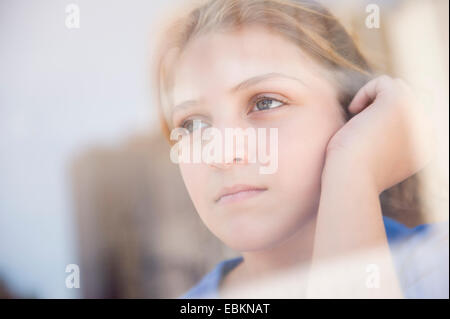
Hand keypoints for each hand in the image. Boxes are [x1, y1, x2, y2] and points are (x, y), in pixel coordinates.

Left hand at [325, 75, 436, 193]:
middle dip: (381, 106)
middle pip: (407, 100)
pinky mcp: (399, 102)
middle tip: (359, 124)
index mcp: (425, 147)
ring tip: (356, 117)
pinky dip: (365, 92)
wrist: (352, 179)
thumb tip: (376, 124)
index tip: (365, 133)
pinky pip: (383, 82)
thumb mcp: (373, 161)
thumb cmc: (353, 174)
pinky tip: (353, 111)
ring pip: (398, 88)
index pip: (411, 118)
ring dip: (374, 98)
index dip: (385, 119)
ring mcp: (415, 114)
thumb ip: (384, 144)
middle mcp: (426, 130)